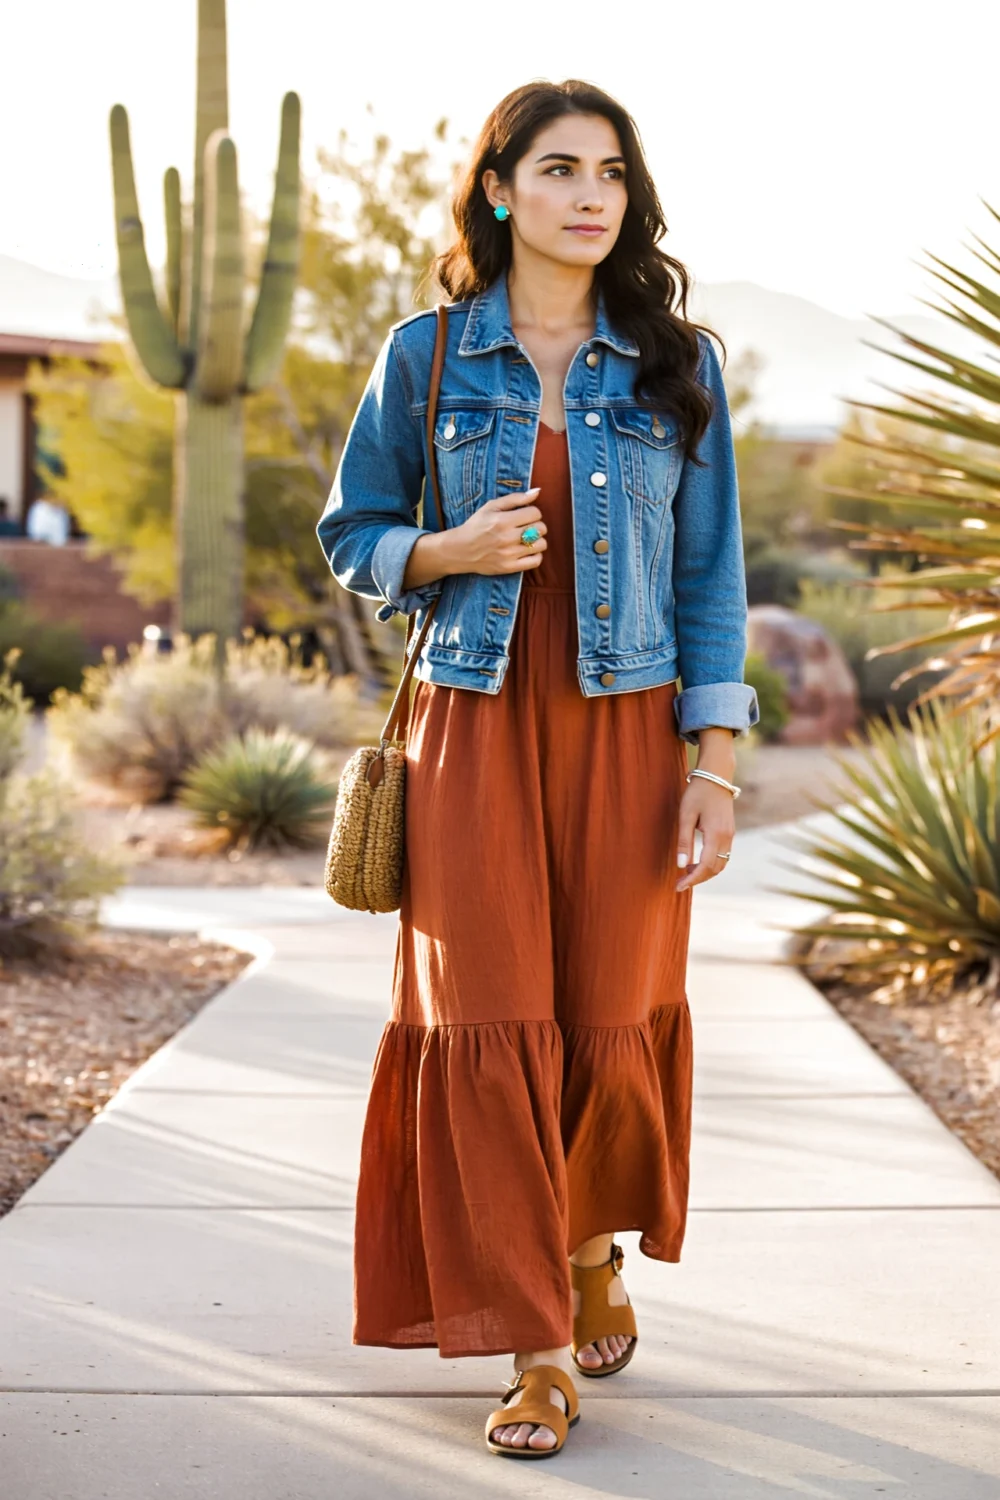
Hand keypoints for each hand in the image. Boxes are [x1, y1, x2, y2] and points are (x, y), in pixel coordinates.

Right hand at [449, 489, 547, 575]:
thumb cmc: (477, 525)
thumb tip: (537, 492)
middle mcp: (507, 538)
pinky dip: (536, 554)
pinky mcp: (510, 567)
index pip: (535, 513)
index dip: (532, 512)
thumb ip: (515, 498)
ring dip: (537, 540)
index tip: (524, 515)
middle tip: (526, 527)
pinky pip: (536, 561)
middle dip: (536, 525)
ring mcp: (509, 554)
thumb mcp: (491, 506)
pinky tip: (528, 550)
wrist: (460, 550)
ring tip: (527, 539)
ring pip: (541, 544)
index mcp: (503, 520)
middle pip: (541, 528)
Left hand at [675, 777, 734, 891]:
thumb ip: (683, 841)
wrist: (716, 776)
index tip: (678, 886)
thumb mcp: (685, 815)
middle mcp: (727, 838)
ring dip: (705, 872)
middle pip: (715, 869)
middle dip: (698, 879)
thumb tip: (680, 865)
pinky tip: (696, 861)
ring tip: (686, 872)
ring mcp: (731, 836)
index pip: (705, 866)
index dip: (692, 879)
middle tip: (679, 882)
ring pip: (721, 864)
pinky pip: (723, 856)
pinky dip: (711, 864)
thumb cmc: (698, 793)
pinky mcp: (730, 832)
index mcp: (716, 834)